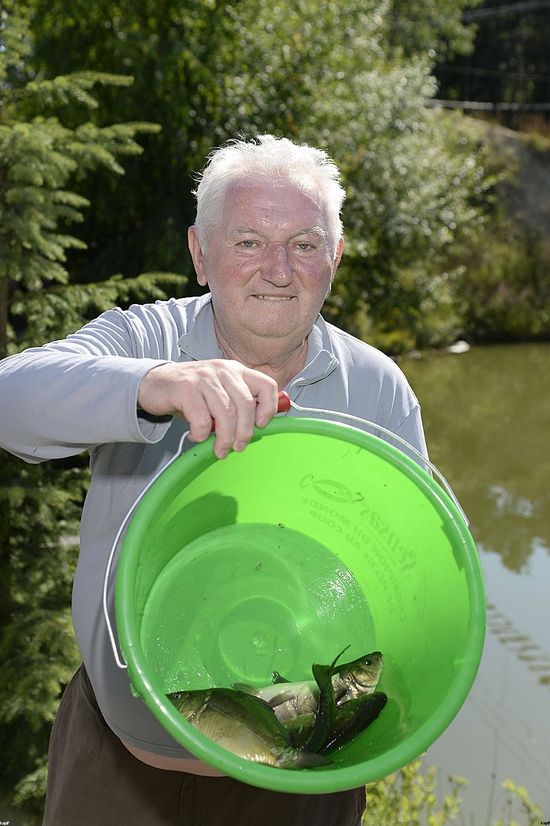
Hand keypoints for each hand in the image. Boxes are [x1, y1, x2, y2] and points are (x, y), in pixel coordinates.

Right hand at [138, 360, 278, 457]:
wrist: (154, 384)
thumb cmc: (192, 394)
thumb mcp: (220, 393)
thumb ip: (238, 405)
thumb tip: (259, 428)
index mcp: (237, 371)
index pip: (267, 385)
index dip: (269, 408)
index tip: (261, 425)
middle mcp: (223, 370)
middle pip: (246, 405)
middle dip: (244, 432)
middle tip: (238, 447)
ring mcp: (204, 377)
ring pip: (226, 413)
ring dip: (225, 438)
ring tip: (220, 449)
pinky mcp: (185, 388)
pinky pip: (201, 418)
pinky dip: (201, 433)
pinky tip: (196, 436)